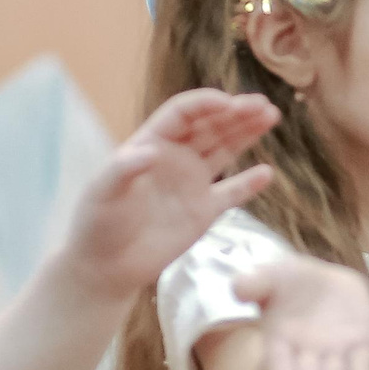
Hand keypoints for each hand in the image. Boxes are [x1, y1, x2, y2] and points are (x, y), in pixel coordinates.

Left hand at [59, 90, 278, 302]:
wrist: (106, 266)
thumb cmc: (97, 225)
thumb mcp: (103, 192)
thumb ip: (123, 169)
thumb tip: (151, 150)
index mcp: (151, 145)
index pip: (183, 114)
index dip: (207, 104)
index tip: (230, 103)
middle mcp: (176, 158)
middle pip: (211, 126)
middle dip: (237, 112)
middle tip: (264, 104)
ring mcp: (192, 184)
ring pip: (226, 150)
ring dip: (248, 133)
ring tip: (271, 117)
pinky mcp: (205, 211)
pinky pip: (233, 193)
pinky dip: (250, 183)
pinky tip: (266, 173)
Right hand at [232, 256, 368, 369]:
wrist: (327, 280)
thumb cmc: (292, 282)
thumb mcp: (272, 277)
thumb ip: (256, 283)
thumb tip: (238, 288)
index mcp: (280, 339)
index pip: (279, 362)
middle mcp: (308, 351)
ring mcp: (336, 350)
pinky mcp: (362, 344)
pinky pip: (362, 363)